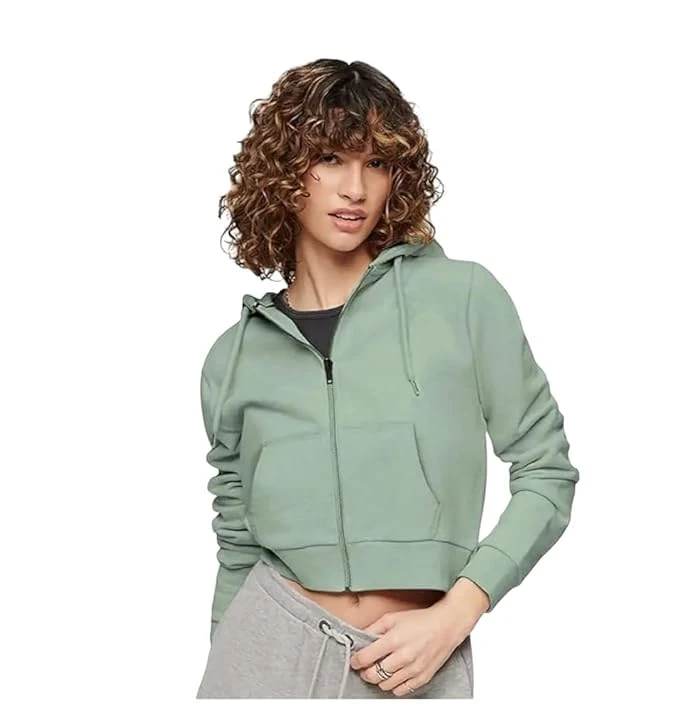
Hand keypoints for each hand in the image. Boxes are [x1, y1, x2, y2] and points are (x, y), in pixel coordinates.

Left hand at [349, 599, 474, 696]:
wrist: (446, 625)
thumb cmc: (420, 619)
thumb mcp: (393, 617)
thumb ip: (374, 628)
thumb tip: (360, 638)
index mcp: (394, 639)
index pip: (366, 658)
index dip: (356, 661)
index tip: (355, 660)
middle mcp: (403, 657)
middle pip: (374, 675)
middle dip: (365, 672)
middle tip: (365, 667)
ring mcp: (414, 669)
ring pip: (386, 685)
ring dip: (378, 680)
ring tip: (379, 670)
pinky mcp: (423, 677)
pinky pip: (401, 690)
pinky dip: (394, 686)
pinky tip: (393, 676)